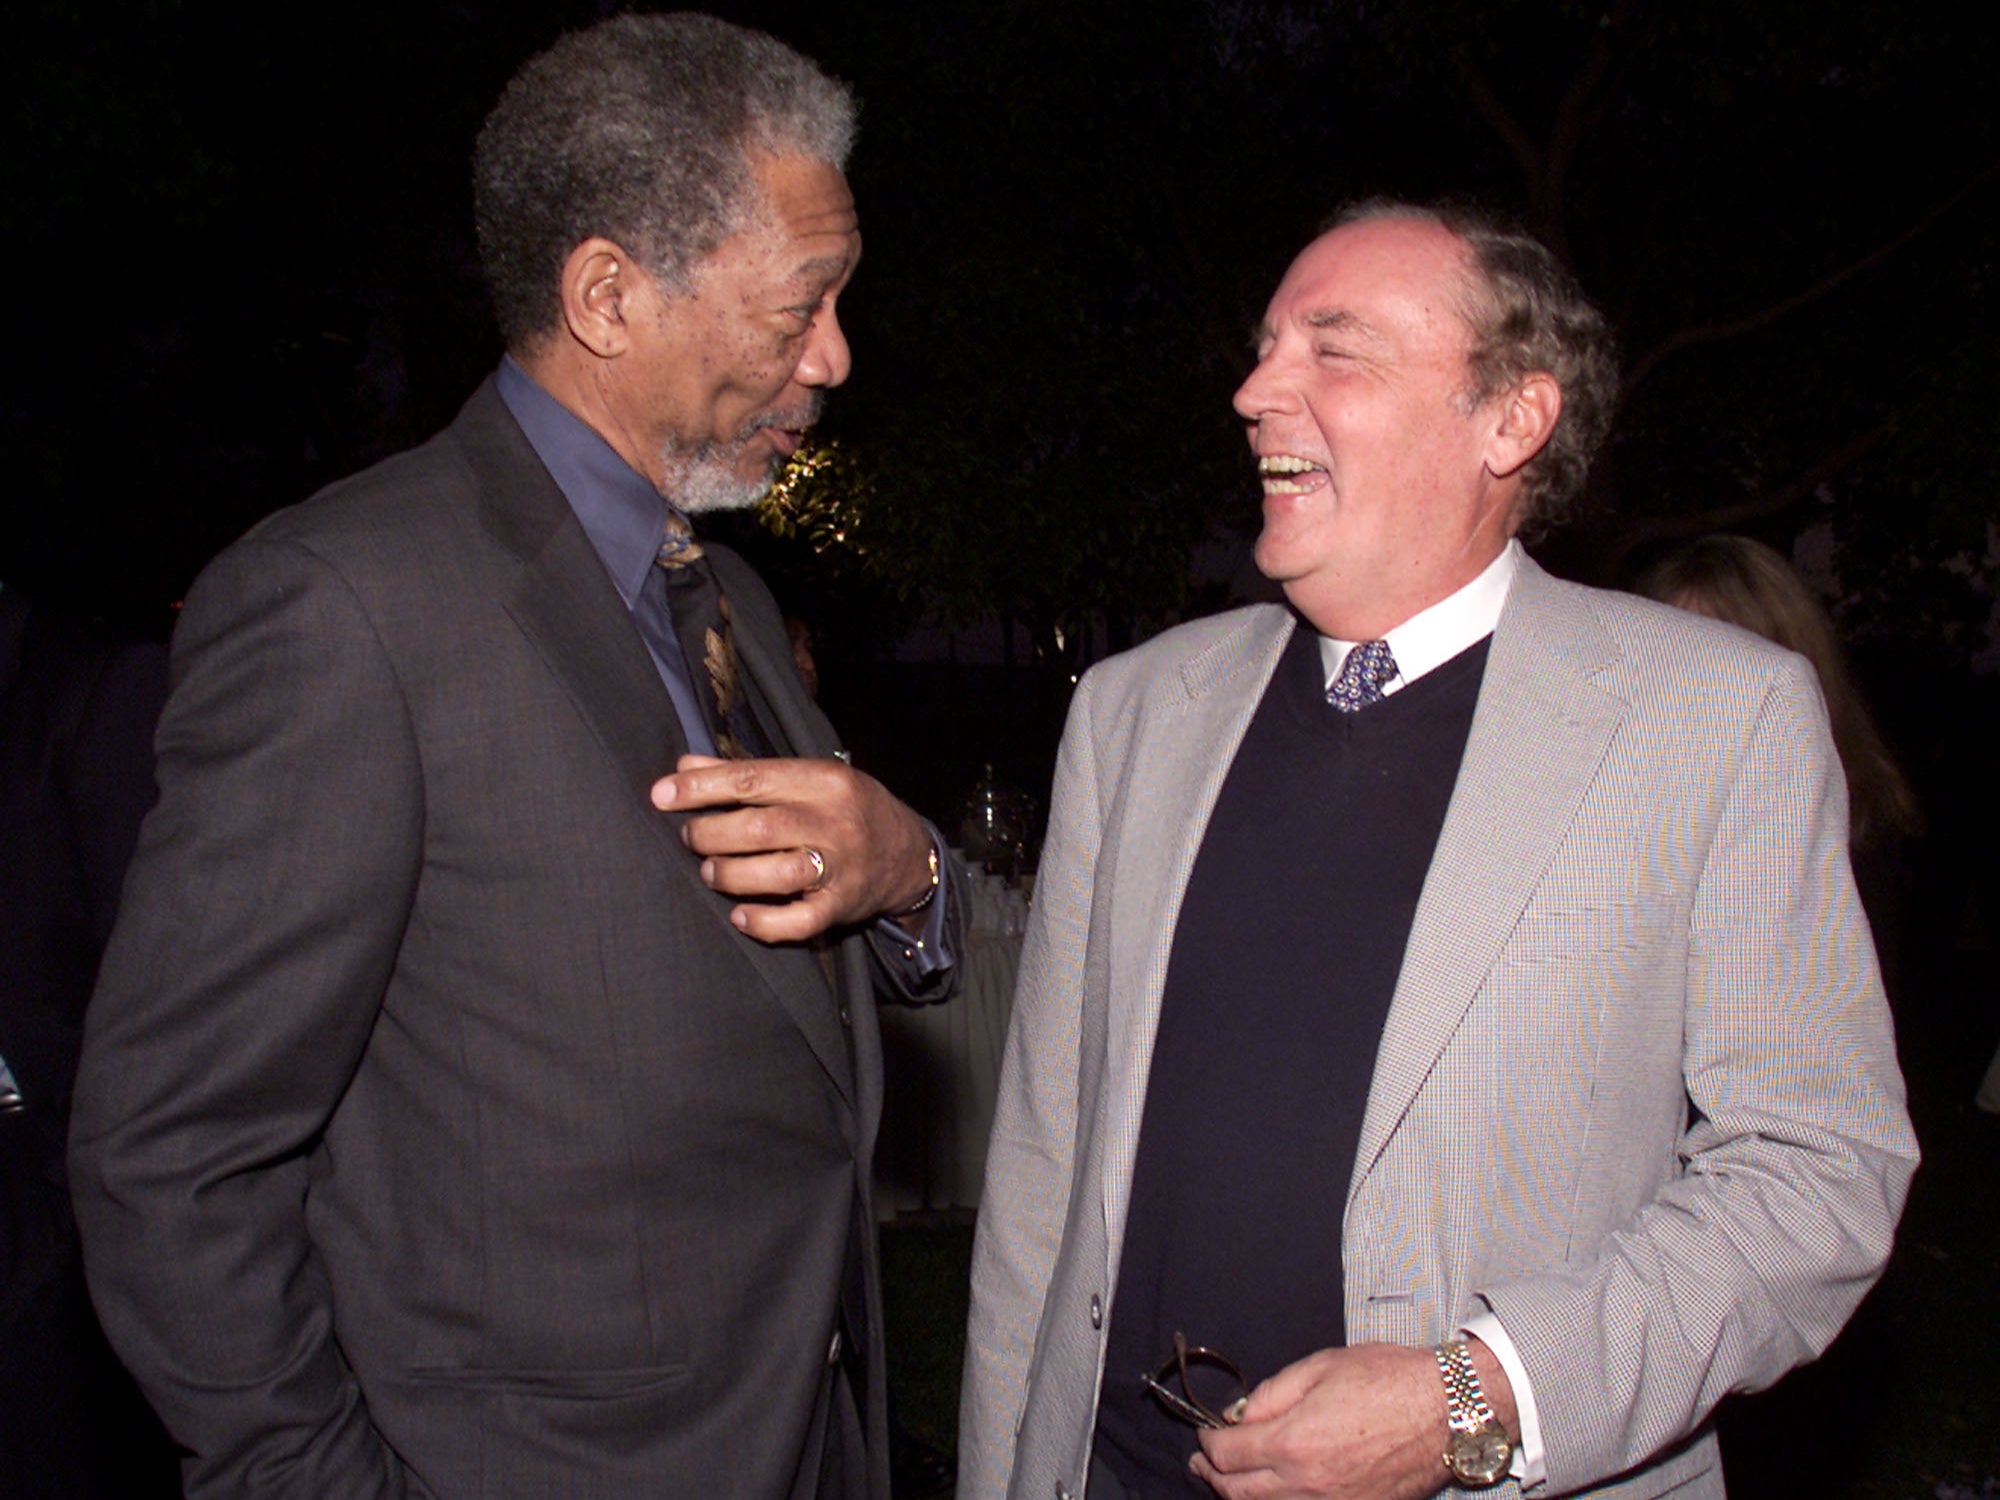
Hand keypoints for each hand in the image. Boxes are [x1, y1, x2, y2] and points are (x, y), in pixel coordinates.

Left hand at [651, 754, 933, 943]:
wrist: (907, 853)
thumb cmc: (844, 809)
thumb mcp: (806, 779)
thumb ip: (746, 774)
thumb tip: (684, 766)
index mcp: (823, 780)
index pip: (752, 779)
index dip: (701, 788)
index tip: (661, 795)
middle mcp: (834, 821)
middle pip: (759, 827)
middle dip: (710, 834)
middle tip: (690, 838)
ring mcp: (841, 867)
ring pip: (776, 873)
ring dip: (729, 874)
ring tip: (710, 872)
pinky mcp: (842, 907)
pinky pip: (799, 921)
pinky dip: (763, 922)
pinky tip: (739, 916)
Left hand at [1192, 1344, 1452, 1499]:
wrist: (1445, 1412)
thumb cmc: (1388, 1381)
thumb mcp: (1319, 1367)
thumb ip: (1271, 1394)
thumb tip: (1239, 1415)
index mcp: (1293, 1441)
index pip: (1227, 1454)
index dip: (1207, 1444)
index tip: (1205, 1434)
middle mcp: (1307, 1483)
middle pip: (1238, 1492)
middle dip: (1212, 1476)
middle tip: (1202, 1464)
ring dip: (1240, 1497)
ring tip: (1227, 1481)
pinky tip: (1272, 1493)